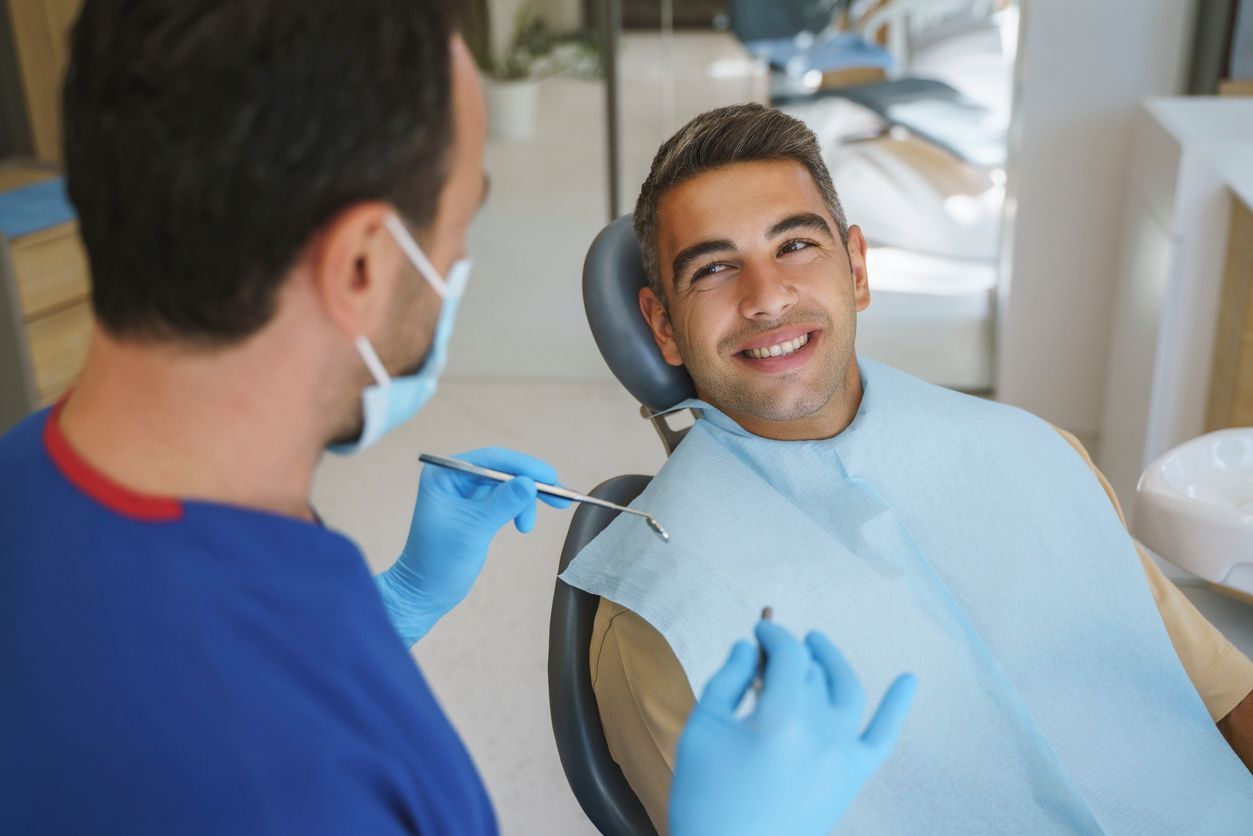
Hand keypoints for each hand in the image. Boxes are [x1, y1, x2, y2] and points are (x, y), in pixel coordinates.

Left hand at [375, 447, 569, 645]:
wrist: (425, 593)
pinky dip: (519, 510)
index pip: (491, 460)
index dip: (524, 466)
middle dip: (531, 483)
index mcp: (445, 475)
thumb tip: (531, 482)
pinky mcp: (477, 511)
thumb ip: (502, 503)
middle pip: (503, 470)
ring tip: (527, 527)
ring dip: (525, 502)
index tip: (551, 478)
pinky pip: (505, 500)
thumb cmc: (439, 561)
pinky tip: (523, 526)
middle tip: (559, 497)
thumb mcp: (474, 529)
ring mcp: (467, 495)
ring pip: (508, 486)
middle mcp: (455, 479)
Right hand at [668, 621, 916, 835]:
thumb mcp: (702, 730)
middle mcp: (821, 732)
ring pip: (847, 691)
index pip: (787, 655)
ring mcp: (842, 757)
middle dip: (790, 654)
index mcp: (782, 717)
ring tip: (816, 645)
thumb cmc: (706, 797)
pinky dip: (898, 706)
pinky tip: (910, 679)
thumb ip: (725, 680)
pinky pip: (883, 737)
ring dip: (832, 662)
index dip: (772, 635)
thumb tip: (746, 647)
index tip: (756, 630)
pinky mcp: (851, 780)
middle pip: (812, 672)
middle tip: (768, 652)